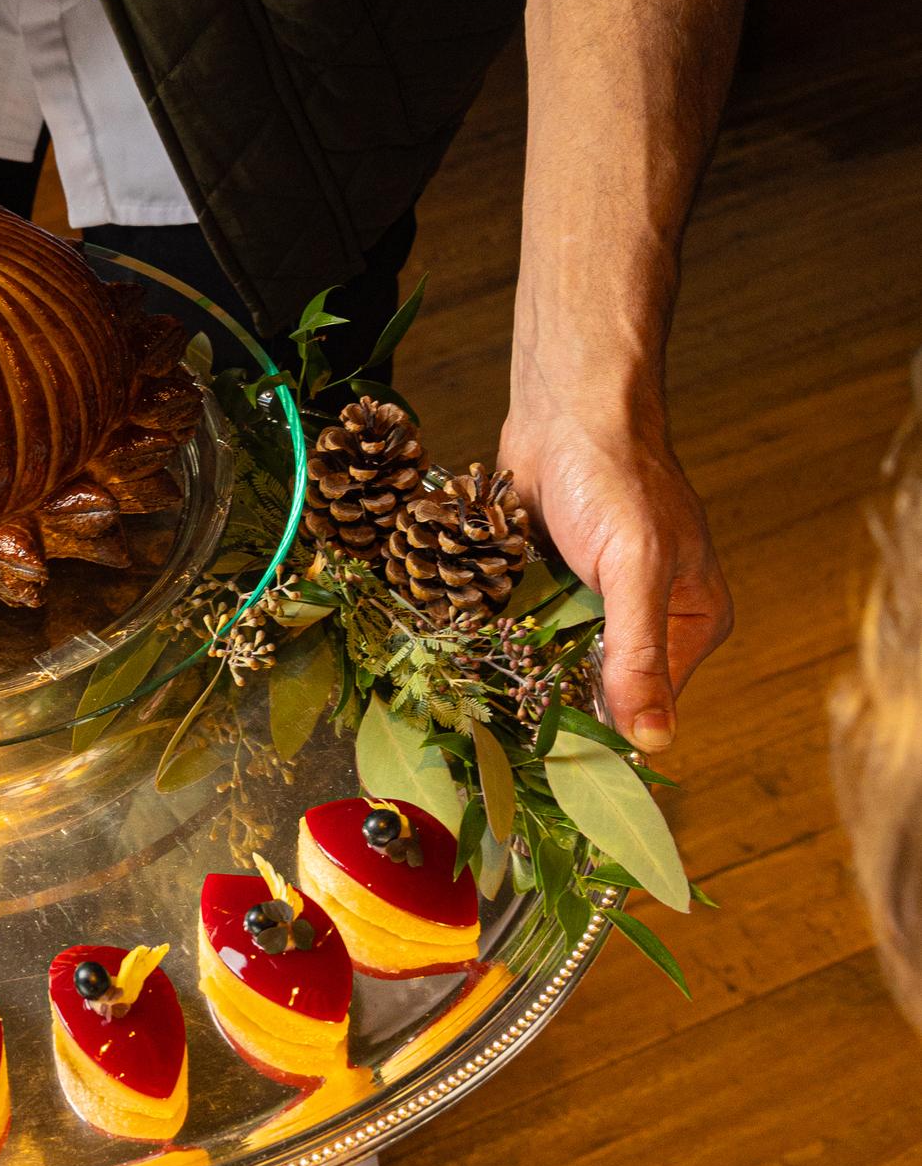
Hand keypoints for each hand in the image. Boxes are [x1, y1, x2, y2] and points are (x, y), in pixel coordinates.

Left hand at [499, 399, 730, 751]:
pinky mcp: (550, 580)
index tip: (553, 756)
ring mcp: (595, 599)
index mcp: (693, 622)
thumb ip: (641, 654)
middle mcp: (649, 616)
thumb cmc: (615, 478)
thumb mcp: (636, 570)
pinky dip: (503, 632)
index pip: (650, 703)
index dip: (605, 728)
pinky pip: (526, 625)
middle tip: (505, 716)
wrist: (564, 409)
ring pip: (556, 658)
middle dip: (556, 695)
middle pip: (600, 685)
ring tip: (481, 684)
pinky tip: (472, 646)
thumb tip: (655, 741)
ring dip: (522, 665)